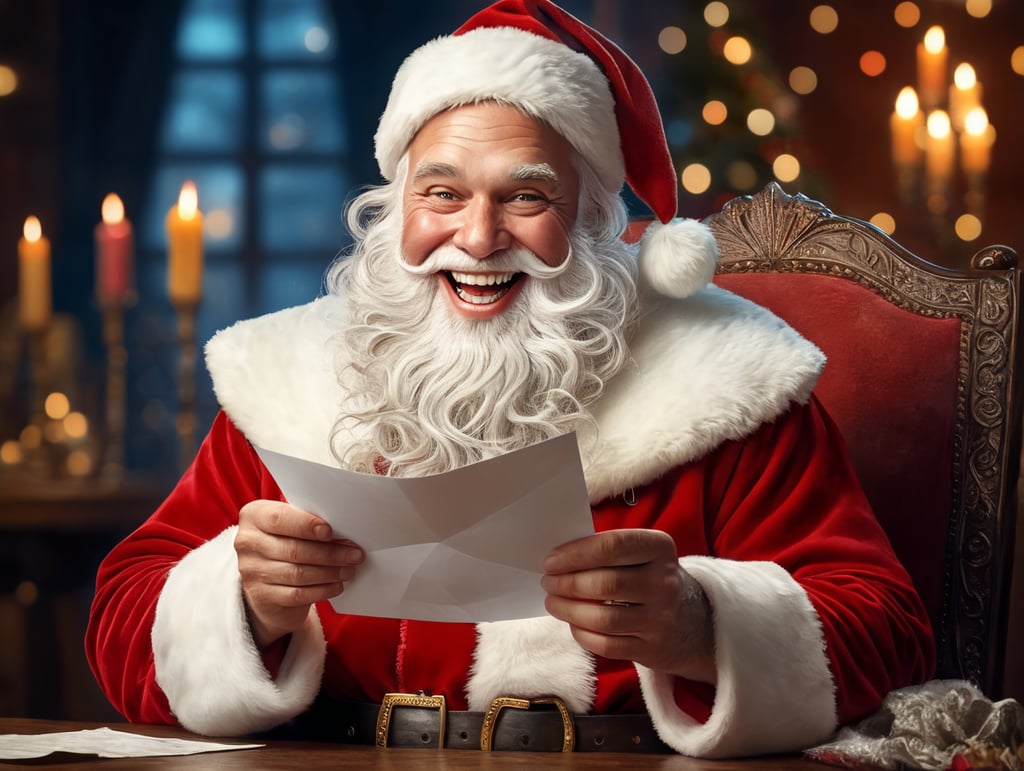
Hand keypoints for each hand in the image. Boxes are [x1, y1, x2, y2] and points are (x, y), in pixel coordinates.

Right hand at [235, 500, 363, 648]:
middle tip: (355, 554)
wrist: (266, 582)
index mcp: (254, 516)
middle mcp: (248, 542)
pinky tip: (337, 585)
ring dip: (330, 572)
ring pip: (298, 573)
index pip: (280, 519)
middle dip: (330, 552)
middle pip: (294, 549)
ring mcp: (251, 571)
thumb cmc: (286, 543)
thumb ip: (309, 522)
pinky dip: (322, 590)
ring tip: (349, 570)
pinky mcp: (261, 596)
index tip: (330, 531)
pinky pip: (297, 594)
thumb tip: (345, 528)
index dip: (307, 525)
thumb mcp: (291, 527)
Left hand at [541, 528, 714, 682]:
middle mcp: (664, 583)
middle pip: (605, 584)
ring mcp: (661, 619)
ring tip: (553, 602)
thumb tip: (558, 558)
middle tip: (548, 582)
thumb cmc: (648, 578)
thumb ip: (606, 551)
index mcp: (660, 548)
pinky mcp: (652, 649)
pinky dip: (582, 634)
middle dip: (567, 583)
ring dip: (568, 610)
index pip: (613, 546)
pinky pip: (607, 645)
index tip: (550, 561)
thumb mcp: (641, 554)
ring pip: (603, 618)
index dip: (575, 554)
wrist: (691, 620)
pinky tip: (573, 623)